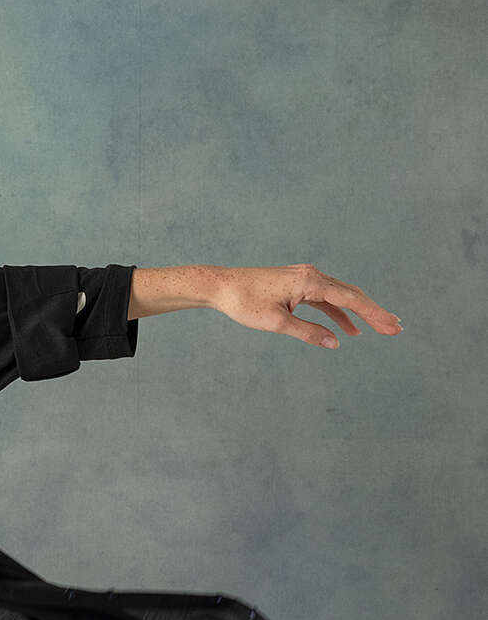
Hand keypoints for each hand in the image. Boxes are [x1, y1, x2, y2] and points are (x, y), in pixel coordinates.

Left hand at [211, 265, 401, 347]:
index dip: (374, 313)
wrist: (223, 286)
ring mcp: (307, 279)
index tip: (392, 325)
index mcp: (310, 282)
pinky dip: (338, 313)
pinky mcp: (299, 285)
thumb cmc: (245, 303)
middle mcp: (313, 275)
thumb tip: (334, 344)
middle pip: (352, 295)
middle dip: (374, 312)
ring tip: (379, 329)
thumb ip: (307, 333)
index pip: (351, 299)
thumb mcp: (276, 323)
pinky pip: (326, 299)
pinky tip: (348, 329)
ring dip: (360, 313)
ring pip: (341, 296)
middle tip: (396, 328)